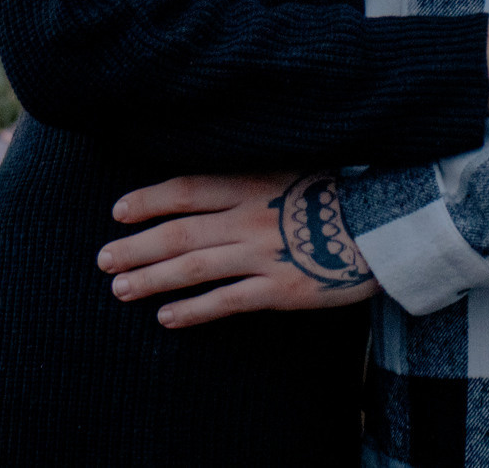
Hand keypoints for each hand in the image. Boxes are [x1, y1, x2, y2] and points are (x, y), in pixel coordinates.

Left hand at [95, 172, 377, 328]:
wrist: (386, 225)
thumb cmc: (335, 195)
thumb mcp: (288, 170)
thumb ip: (247, 178)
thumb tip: (204, 185)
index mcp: (249, 181)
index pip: (185, 189)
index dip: (147, 200)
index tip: (117, 212)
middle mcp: (248, 216)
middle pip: (179, 231)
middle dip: (136, 246)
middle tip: (102, 260)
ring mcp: (263, 254)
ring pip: (194, 267)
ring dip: (152, 278)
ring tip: (119, 289)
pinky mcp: (281, 290)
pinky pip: (227, 301)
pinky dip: (194, 310)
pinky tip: (166, 318)